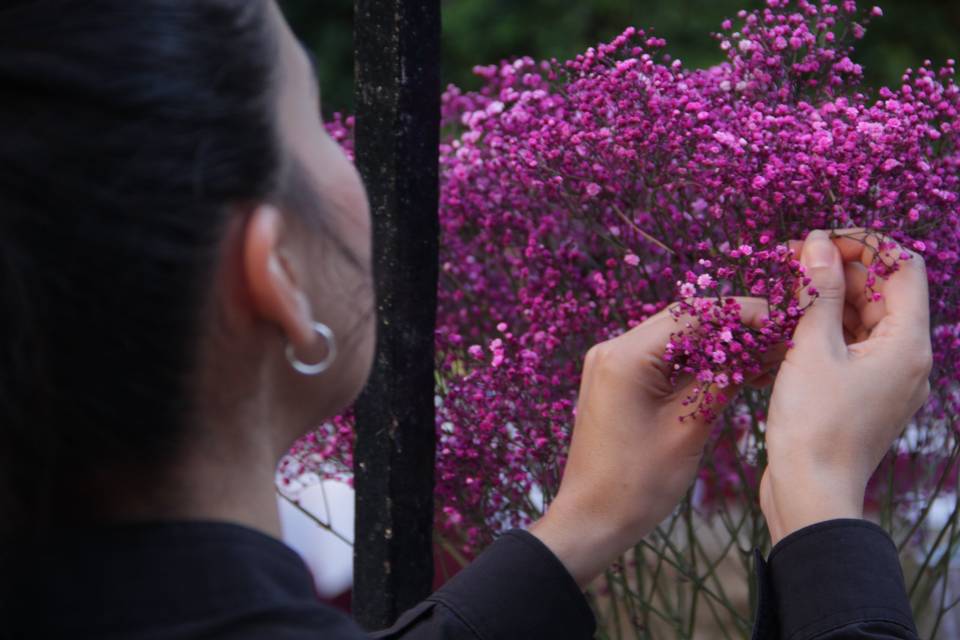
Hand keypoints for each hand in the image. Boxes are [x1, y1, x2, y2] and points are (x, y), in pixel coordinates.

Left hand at [530, 297, 772, 587]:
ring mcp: (611, 365)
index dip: (741, 313)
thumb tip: (758, 348)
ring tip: (764, 355)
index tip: (780, 317)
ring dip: (717, 345)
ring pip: (675, 340)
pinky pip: (661, 360)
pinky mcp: (616, 381)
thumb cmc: (637, 483)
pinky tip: (732, 372)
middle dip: (732, 326)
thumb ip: (722, 382)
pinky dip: (695, 364)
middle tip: (778, 336)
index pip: (692, 316)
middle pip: (683, 322)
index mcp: (625, 358)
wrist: (591, 518)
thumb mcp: (688, 429)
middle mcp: (612, 350)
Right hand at [760, 229, 932, 544]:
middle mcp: (909, 359)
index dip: (862, 245)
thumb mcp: (811, 349)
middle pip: (882, 291)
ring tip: (783, 290)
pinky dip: (825, 328)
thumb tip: (819, 242)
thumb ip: (818, 292)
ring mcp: (888, 379)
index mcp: (908, 343)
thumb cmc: (813, 424)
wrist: (810, 493)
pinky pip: (852, 346)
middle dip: (839, 270)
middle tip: (788, 262)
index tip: (817, 241)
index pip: (901, 267)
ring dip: (828, 298)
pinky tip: (788, 325)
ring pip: (864, 318)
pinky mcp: (866, 394)